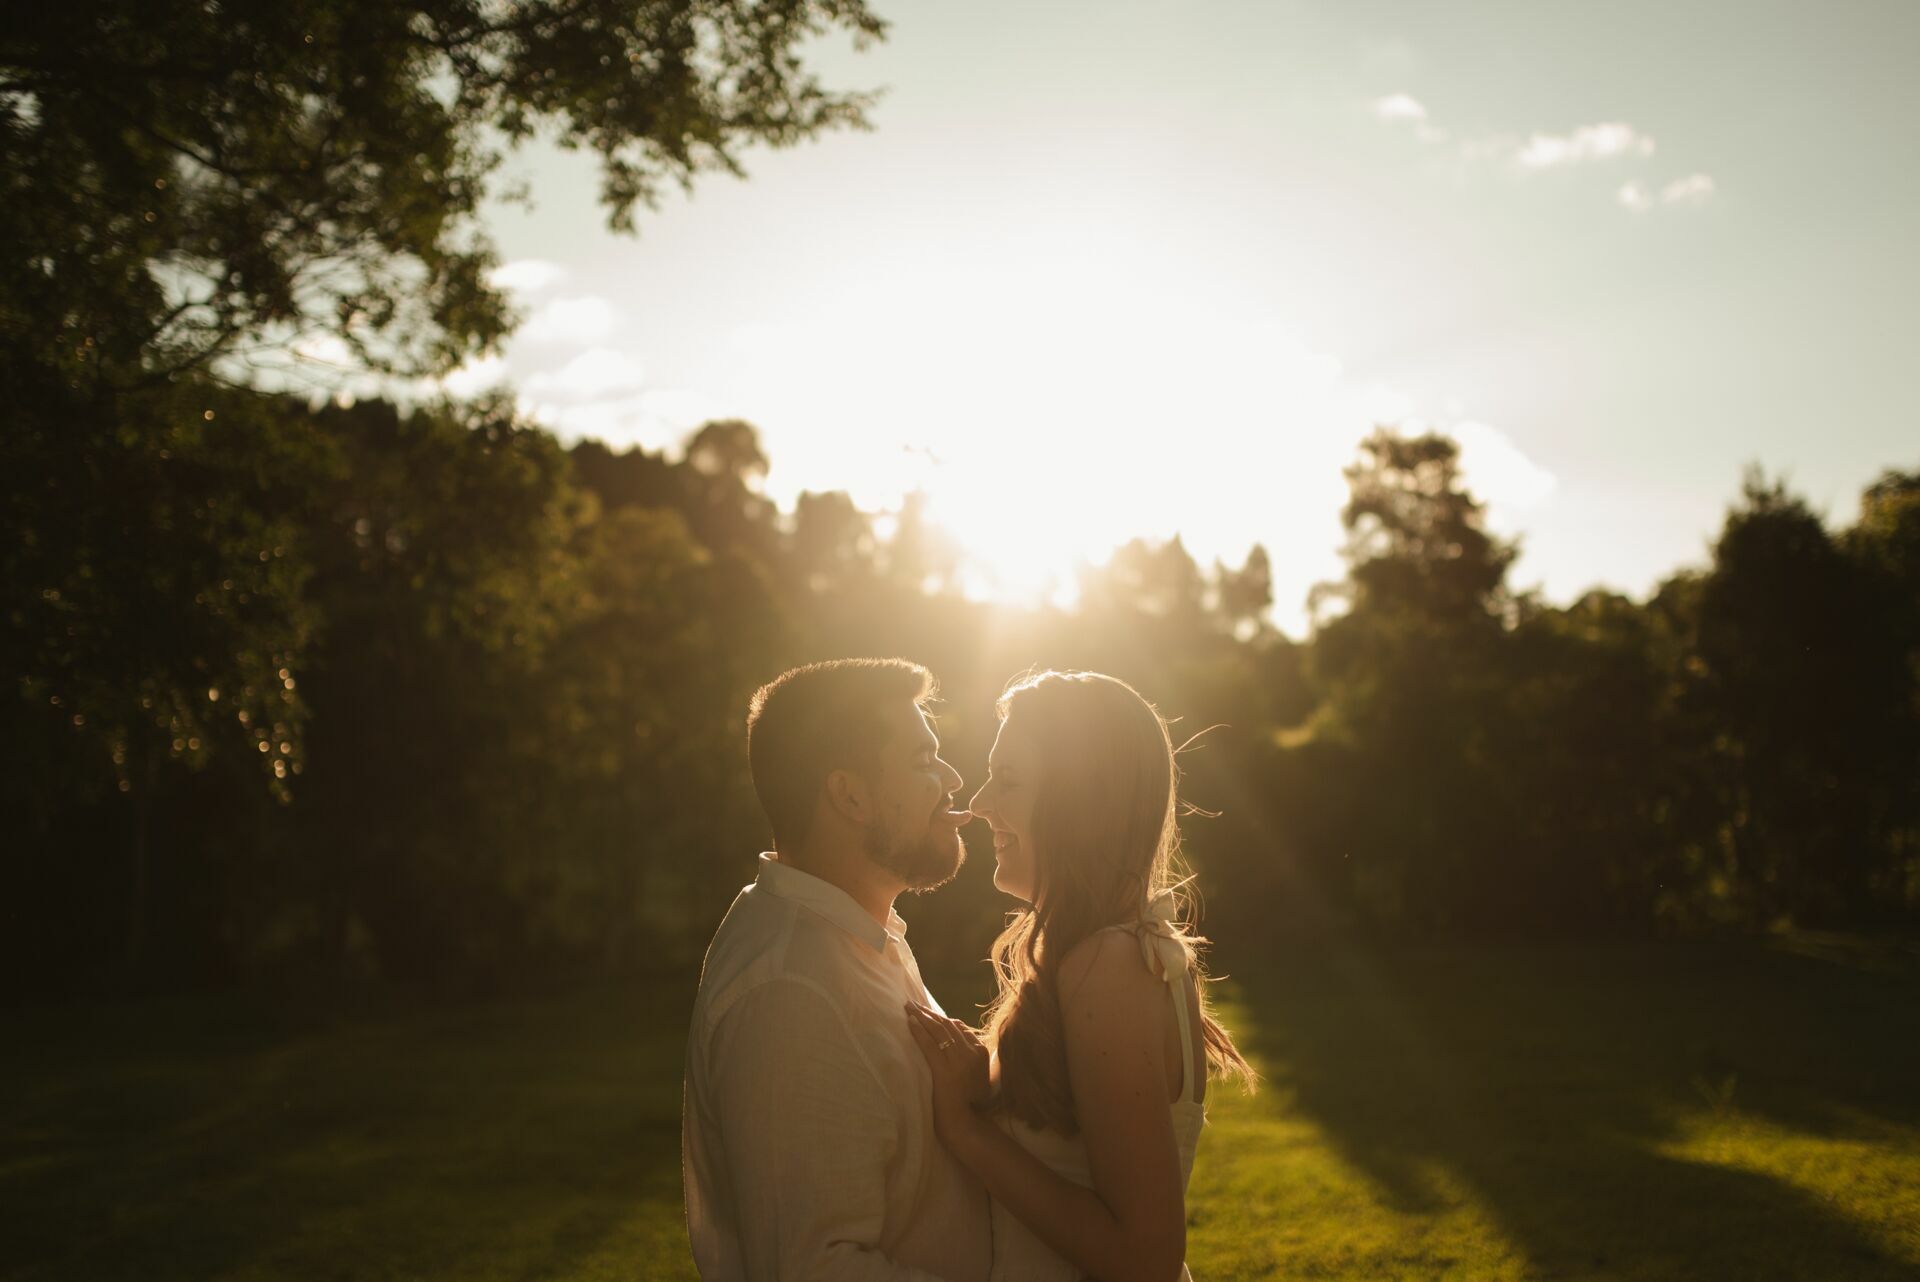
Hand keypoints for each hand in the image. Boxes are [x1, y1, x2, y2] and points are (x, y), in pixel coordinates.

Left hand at [904, 1000, 991, 1155]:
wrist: (966, 1124)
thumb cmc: (970, 1105)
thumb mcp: (977, 1076)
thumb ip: (970, 1058)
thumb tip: (955, 1044)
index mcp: (981, 1052)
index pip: (959, 1027)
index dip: (941, 1018)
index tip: (928, 1013)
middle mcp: (971, 1052)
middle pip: (947, 1025)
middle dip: (929, 1013)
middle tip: (913, 1003)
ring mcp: (958, 1060)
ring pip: (938, 1031)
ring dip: (922, 1016)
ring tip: (909, 1007)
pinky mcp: (944, 1070)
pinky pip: (929, 1044)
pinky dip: (918, 1030)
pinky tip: (910, 1021)